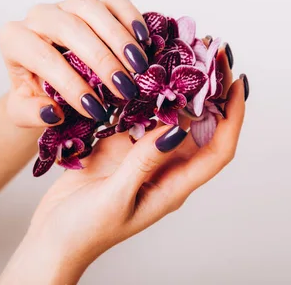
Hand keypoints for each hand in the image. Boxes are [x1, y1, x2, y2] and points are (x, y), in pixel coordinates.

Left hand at [0, 0, 150, 126]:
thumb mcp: (24, 112)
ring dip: (119, 38)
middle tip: (124, 88)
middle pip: (70, 28)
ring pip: (91, 7)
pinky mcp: (94, 3)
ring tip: (138, 66)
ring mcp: (67, 5)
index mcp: (16, 40)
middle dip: (101, 60)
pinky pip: (114, 0)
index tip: (96, 109)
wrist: (47, 79)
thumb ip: (32, 114)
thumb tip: (53, 112)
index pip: (43, 57)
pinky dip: (131, 17)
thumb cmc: (37, 95)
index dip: (71, 84)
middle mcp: (39, 17)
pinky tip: (144, 41)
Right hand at [0, 74, 245, 283]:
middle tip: (213, 52)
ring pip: (171, 116)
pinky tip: (144, 70)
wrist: (53, 238)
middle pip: (202, 126)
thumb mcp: (117, 199)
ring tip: (184, 52)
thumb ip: (144, 164)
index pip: (219, 148)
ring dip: (179, 87)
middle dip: (211, 90)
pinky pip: (140, 116)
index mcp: (175, 185)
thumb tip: (175, 129)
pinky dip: (144, 94)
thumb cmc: (86, 231)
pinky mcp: (122, 147)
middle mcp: (167, 166)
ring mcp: (144, 155)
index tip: (237, 82)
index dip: (233, 116)